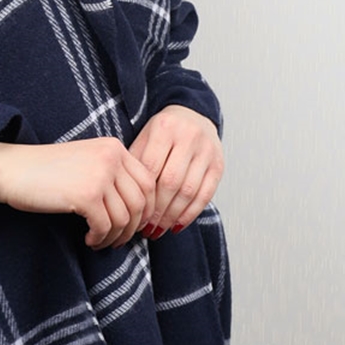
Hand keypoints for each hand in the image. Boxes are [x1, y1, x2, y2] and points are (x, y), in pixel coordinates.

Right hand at [0, 138, 156, 248]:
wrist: (12, 170)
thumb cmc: (46, 170)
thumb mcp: (87, 161)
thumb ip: (113, 175)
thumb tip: (140, 211)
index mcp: (114, 147)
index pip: (148, 181)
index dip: (146, 208)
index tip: (134, 224)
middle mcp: (111, 157)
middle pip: (141, 202)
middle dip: (133, 227)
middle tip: (118, 240)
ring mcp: (100, 175)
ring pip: (124, 218)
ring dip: (114, 237)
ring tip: (99, 241)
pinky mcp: (87, 195)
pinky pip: (105, 227)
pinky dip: (99, 239)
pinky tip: (88, 240)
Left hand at [129, 105, 223, 235]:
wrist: (193, 115)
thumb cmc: (163, 132)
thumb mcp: (145, 138)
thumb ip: (135, 162)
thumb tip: (125, 198)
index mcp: (164, 128)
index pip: (150, 168)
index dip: (142, 195)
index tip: (133, 213)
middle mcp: (188, 137)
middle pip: (171, 181)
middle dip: (158, 210)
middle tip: (147, 228)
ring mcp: (206, 150)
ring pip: (189, 191)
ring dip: (173, 216)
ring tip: (160, 229)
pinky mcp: (219, 164)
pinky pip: (206, 194)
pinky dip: (191, 213)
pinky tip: (178, 224)